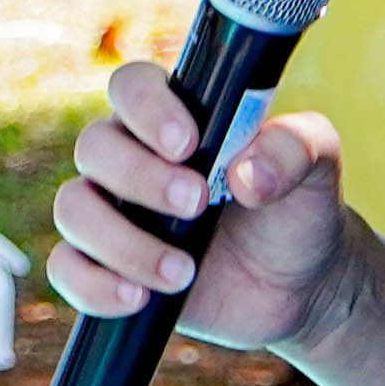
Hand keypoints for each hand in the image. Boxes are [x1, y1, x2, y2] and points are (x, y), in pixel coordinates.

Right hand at [47, 71, 354, 355]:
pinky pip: (67, 269)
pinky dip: (94, 286)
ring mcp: (113, 214)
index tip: (188, 144)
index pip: (130, 87)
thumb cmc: (300, 208)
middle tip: (197, 204)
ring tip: (183, 273)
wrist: (302, 284)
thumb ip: (293, 148)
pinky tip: (140, 299)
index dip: (147, 109)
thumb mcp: (317, 165)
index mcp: (174, 117)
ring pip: (73, 210)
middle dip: (140, 179)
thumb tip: (245, 175)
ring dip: (122, 243)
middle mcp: (132, 158)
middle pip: (94, 148)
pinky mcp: (107, 267)